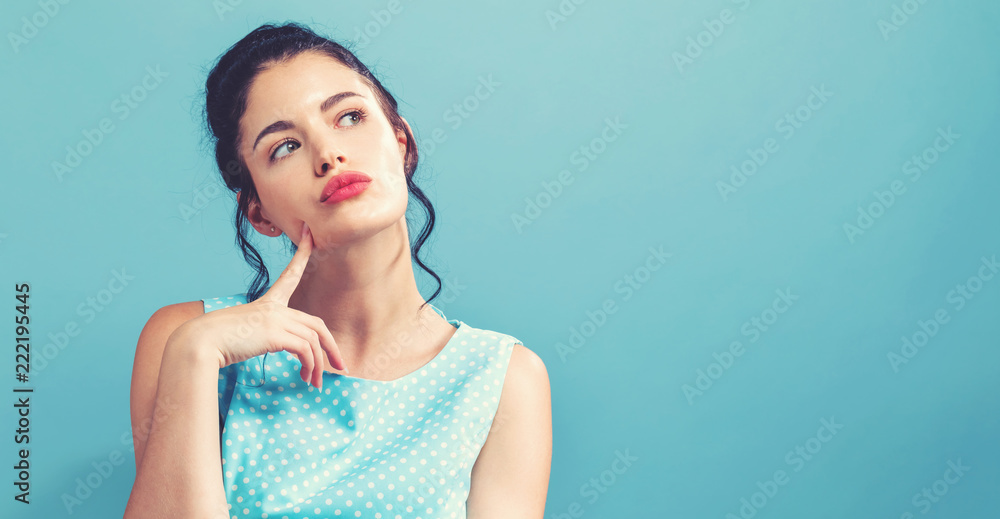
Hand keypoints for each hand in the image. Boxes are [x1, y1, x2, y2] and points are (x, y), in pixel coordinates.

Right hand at [175, 222, 345, 388]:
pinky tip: (306, 378)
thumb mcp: (244, 332)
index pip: (290, 273)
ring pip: (314, 341)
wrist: (199, 343)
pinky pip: (306, 350)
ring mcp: (276, 319)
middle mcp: (275, 308)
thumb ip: (263, 334)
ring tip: (316, 383)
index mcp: (267, 303)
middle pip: (317, 324)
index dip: (302, 253)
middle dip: (331, 347)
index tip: (309, 233)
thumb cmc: (215, 340)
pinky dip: (311, 366)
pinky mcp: (275, 334)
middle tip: (340, 365)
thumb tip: (273, 345)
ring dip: (319, 365)